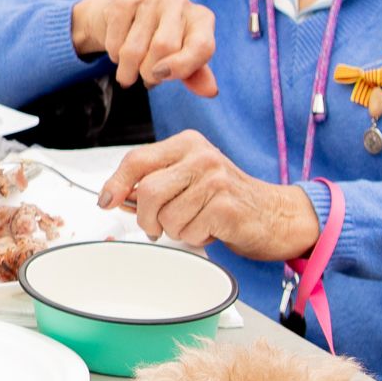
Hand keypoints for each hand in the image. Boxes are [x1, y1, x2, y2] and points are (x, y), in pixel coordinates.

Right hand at [69, 0, 218, 96]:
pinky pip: (115, 42)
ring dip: (128, 71)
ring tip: (131, 73)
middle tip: (148, 79)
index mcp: (201, 18)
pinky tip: (120, 52)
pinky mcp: (123, 2)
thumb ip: (197, 75)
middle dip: (150, 73)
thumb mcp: (186, 58)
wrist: (129, 18)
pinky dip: (114, 57)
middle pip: (163, 46)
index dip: (182, 67)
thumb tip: (210, 90)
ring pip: (134, 50)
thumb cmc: (166, 42)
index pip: (200, 45)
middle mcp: (178, 2)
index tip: (163, 77)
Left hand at [97, 132, 321, 260]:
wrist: (275, 214)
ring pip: (166, 216)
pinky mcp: (226, 206)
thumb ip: (154, 182)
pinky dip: (194, 237)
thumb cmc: (226, 198)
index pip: (137, 159)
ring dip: (175, 230)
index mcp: (187, 143)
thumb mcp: (188, 178)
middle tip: (158, 226)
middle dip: (147, 218)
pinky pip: (188, 231)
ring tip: (195, 222)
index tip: (106, 201)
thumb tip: (114, 196)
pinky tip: (211, 228)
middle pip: (148, 191)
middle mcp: (201, 156)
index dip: (116, 183)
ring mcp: (216, 179)